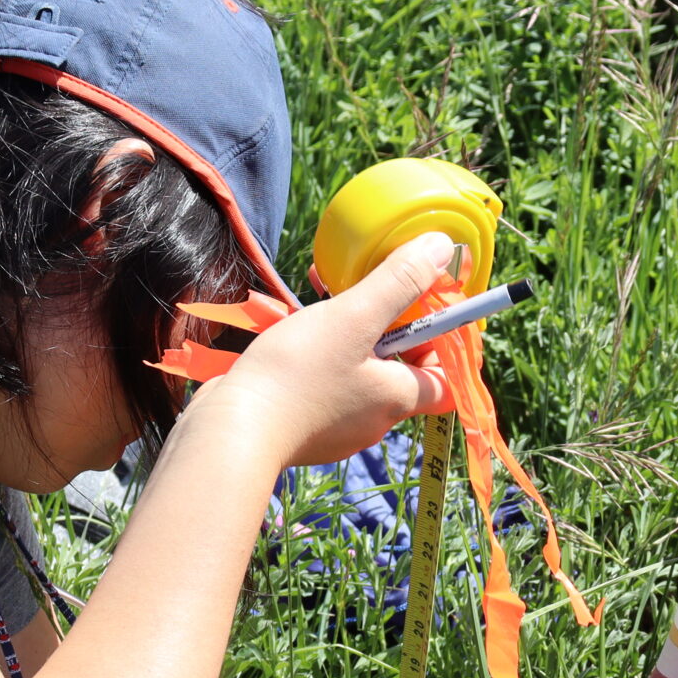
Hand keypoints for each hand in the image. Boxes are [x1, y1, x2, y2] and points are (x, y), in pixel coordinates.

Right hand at [203, 232, 457, 467]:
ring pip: (357, 369)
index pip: (445, 380)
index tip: (423, 311)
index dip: (442, 345)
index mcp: (397, 399)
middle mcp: (373, 418)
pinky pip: (324, 379)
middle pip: (399, 368)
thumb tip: (441, 248)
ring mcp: (337, 424)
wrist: (231, 429)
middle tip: (366, 292)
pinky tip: (292, 323)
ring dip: (346, 331)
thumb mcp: (354, 316)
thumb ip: (399, 282)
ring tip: (321, 297)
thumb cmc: (297, 375)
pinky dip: (317, 350)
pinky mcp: (304, 421)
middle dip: (385, 325)